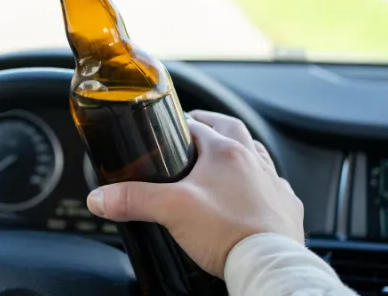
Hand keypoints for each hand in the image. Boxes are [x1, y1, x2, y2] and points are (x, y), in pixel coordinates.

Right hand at [85, 110, 303, 277]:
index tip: (170, 128)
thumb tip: (101, 198)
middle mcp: (254, 163)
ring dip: (240, 152)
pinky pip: (275, 188)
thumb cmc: (228, 233)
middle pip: (232, 130)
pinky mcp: (286, 209)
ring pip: (257, 155)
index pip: (200, 125)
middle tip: (197, 131)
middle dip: (213, 127)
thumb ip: (132, 200)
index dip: (182, 124)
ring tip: (222, 160)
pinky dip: (261, 186)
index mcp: (227, 153)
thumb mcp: (170, 210)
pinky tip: (250, 196)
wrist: (267, 264)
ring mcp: (273, 185)